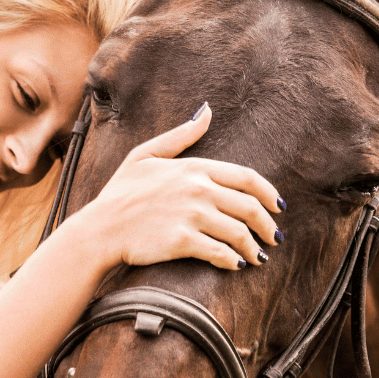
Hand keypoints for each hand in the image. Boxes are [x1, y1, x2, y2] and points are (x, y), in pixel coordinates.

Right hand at [73, 103, 282, 271]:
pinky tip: (237, 265)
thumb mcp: (147, 154)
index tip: (278, 207)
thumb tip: (206, 112)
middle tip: (274, 237)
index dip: (269, 194)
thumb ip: (182, 135)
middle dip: (268, 226)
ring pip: (239, 233)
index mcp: (194, 168)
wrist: (100, 228)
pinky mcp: (183, 241)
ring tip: (259, 257)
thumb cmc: (121, 192)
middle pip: (250, 207)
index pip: (247, 178)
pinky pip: (220, 253)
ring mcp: (191, 216)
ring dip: (255, 248)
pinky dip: (234, 261)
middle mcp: (198, 190)